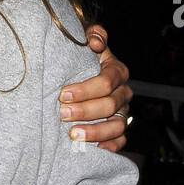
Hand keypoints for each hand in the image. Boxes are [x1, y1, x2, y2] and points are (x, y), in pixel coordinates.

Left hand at [60, 24, 131, 151]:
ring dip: (95, 131)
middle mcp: (122, 93)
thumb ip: (92, 35)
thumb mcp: (83, 43)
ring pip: (116, 126)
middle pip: (110, 105)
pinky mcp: (117, 131)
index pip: (107, 81)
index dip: (86, 89)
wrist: (75, 79)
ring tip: (73, 134)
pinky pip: (119, 142)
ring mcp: (121, 113)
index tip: (63, 94)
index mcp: (116, 71)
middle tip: (61, 113)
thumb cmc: (78, 60)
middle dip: (85, 110)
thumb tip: (94, 41)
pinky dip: (108, 147)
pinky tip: (92, 149)